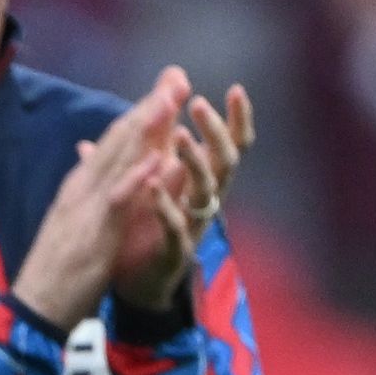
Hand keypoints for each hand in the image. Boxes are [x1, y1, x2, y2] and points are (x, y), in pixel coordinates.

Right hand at [9, 69, 186, 330]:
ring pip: (117, 163)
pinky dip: (135, 181)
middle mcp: (81, 190)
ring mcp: (84, 210)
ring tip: (169, 102)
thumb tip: (95, 170)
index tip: (167, 90)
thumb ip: (89, 196)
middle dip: (148, 109)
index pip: (113, 143)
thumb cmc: (57, 271)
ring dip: (143, 131)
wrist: (35, 308)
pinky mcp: (92, 235)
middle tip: (177, 78)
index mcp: (79, 188)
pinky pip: (116, 203)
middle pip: (118, 142)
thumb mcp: (75, 224)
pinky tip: (155, 162)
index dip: (141, 113)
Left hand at [110, 83, 253, 315]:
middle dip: (216, 131)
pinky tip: (154, 185)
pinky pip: (177, 228)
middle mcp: (205, 201)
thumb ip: (152, 144)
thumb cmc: (148, 227)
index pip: (230, 146)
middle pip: (226, 161)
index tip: (237, 89)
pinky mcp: (175, 251)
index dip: (238, 120)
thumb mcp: (151, 178)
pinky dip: (166, 206)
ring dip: (194, 160)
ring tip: (177, 135)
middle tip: (199, 104)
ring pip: (207, 190)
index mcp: (202, 181)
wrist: (137, 285)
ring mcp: (194, 226)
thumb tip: (148, 104)